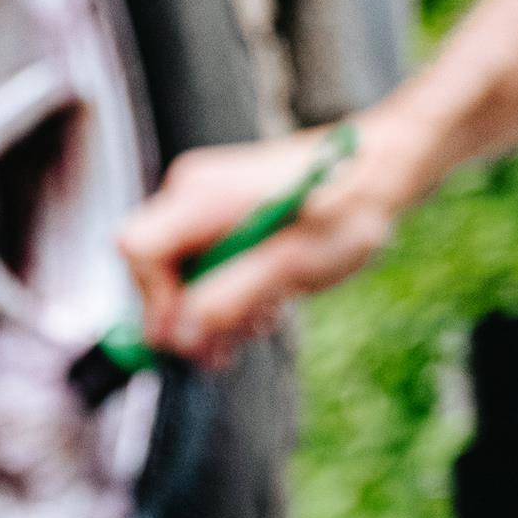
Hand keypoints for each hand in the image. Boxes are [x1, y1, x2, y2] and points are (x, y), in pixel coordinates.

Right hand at [118, 118, 413, 367]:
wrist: (379, 168)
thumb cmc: (347, 209)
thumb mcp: (294, 265)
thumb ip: (232, 298)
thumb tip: (179, 335)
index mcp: (202, 195)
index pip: (138, 250)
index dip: (157, 300)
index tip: (195, 334)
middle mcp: (190, 192)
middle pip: (152, 268)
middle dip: (186, 315)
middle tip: (228, 348)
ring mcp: (200, 202)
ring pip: (175, 274)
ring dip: (210, 311)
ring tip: (259, 323)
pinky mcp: (215, 214)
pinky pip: (197, 264)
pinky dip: (222, 293)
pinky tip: (261, 303)